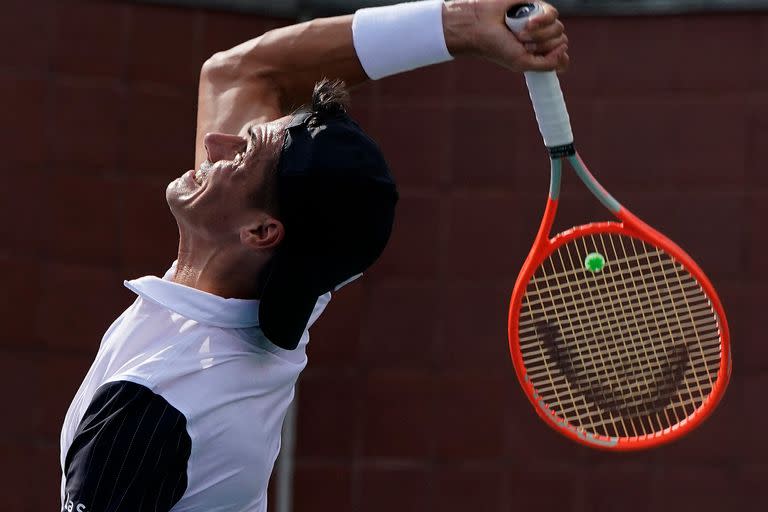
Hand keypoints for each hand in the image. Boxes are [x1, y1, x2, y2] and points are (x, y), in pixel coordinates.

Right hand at [444, 0, 568, 72]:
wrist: (481, 26)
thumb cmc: (497, 46)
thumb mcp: (522, 64)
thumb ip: (547, 64)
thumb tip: (564, 49)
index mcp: (538, 55)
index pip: (562, 59)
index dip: (560, 59)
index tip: (542, 59)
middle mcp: (542, 39)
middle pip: (561, 43)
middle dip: (541, 46)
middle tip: (521, 44)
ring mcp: (541, 23)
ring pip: (558, 29)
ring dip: (538, 34)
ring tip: (519, 33)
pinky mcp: (537, 6)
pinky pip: (553, 14)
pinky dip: (542, 20)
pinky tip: (528, 22)